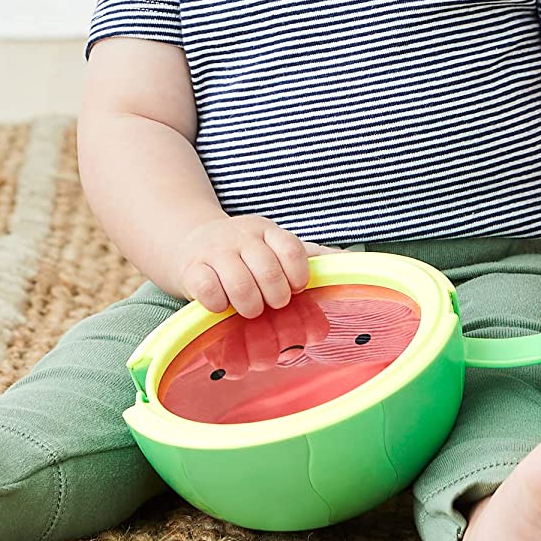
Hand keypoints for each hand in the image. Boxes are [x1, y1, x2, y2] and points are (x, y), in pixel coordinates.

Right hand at [178, 214, 343, 317]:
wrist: (189, 239)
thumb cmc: (242, 251)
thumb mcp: (274, 245)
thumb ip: (309, 255)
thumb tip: (351, 260)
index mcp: (268, 231)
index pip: (293, 250)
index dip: (299, 276)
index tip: (296, 289)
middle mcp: (243, 237)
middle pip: (268, 271)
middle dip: (276, 297)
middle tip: (273, 305)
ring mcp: (215, 251)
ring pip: (239, 282)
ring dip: (249, 305)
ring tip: (250, 310)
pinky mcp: (190, 269)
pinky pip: (208, 289)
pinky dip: (218, 304)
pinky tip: (222, 305)